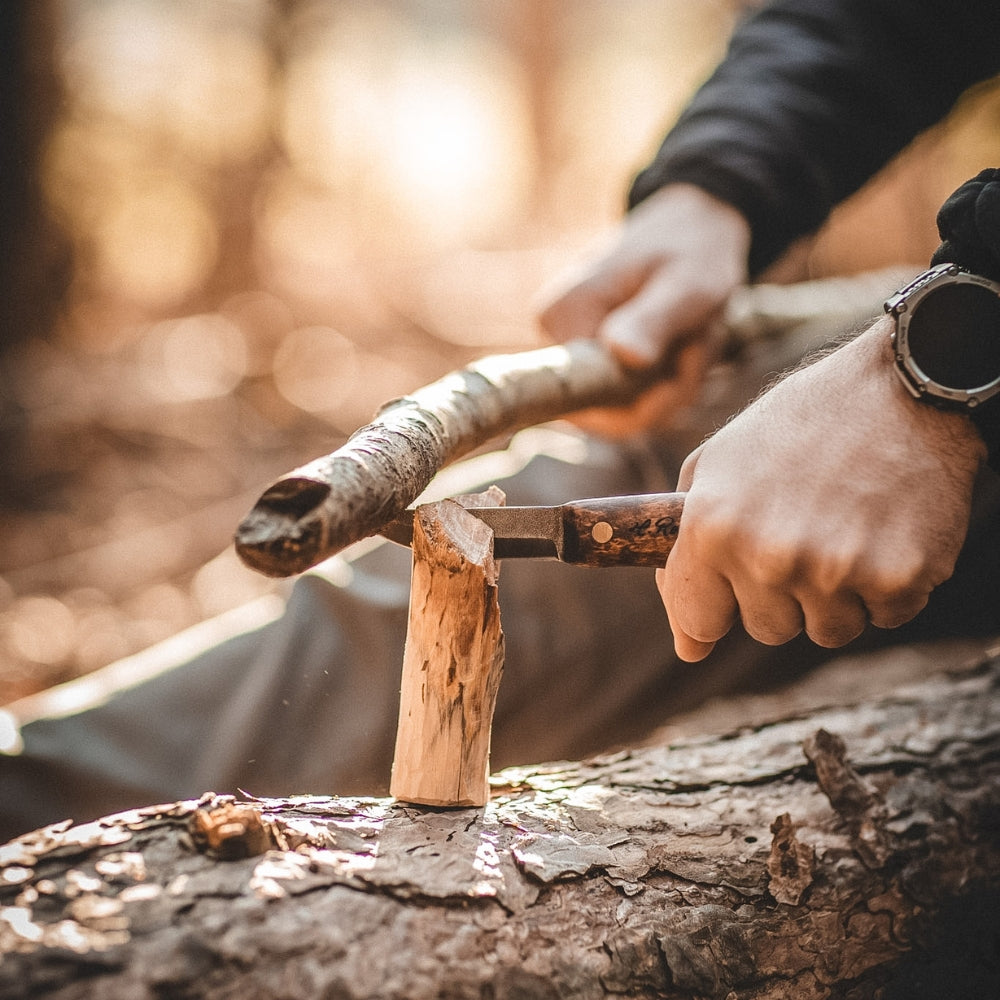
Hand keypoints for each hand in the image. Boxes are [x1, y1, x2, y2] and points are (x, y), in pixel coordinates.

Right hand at [537, 184, 750, 435]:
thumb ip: (653, 319)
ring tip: (693, 337)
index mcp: (563, 315)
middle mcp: (551, 337)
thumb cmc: (692, 251)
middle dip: (667, 391)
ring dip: (673, 384)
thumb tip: (621, 354)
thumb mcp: (688, 284)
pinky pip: (627, 399)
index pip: (595, 404)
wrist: (692, 230)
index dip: (649, 401)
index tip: (687, 358)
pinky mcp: (585, 359)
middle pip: (610, 413)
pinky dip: (666, 381)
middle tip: (700, 343)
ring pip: (624, 409)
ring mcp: (566, 350)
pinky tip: (682, 346)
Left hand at [656, 318, 985, 660]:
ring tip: (843, 527)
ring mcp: (836, 572)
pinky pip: (883, 617)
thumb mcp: (716, 465)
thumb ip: (683, 555)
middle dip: (778, 593)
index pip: (699, 621)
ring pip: (826, 630)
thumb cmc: (799, 423)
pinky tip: (882, 531)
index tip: (731, 590)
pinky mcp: (899, 579)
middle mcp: (769, 557)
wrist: (901, 389)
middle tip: (800, 532)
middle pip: (766, 629)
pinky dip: (885, 586)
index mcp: (713, 527)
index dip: (717, 604)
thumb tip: (687, 648)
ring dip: (833, 595)